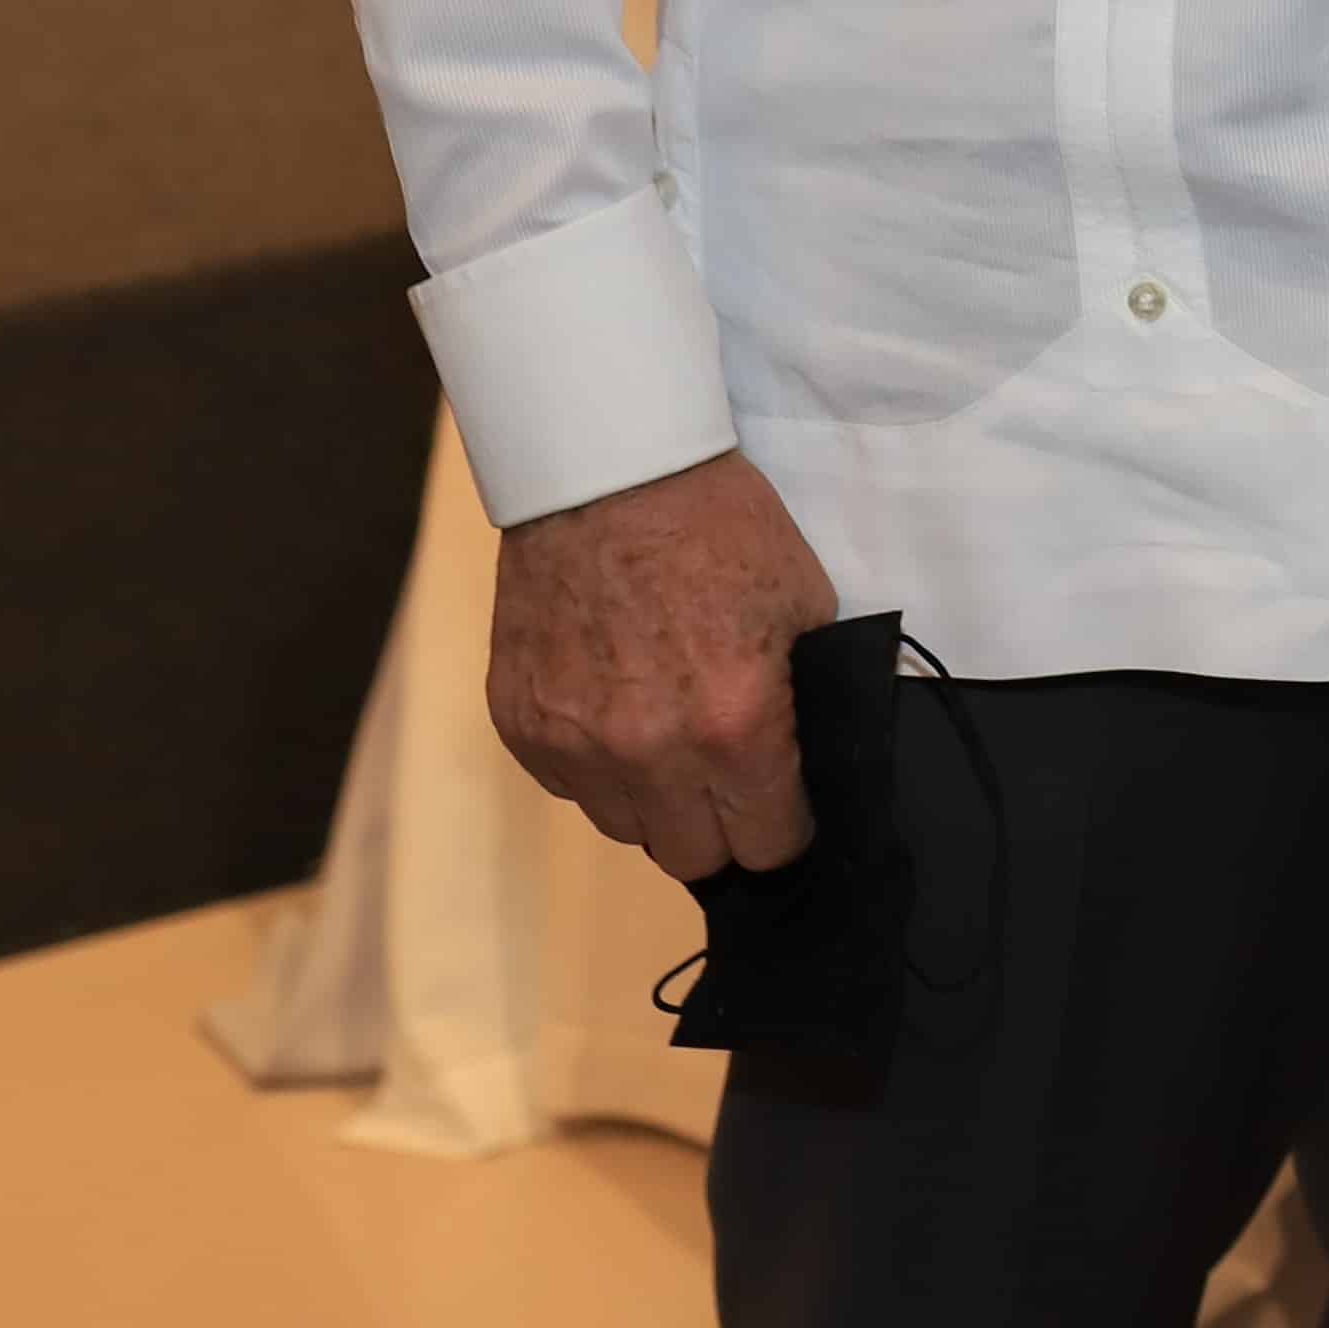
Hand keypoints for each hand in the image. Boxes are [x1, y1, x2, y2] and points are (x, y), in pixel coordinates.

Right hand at [484, 447, 838, 881]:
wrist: (609, 472)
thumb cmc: (723, 527)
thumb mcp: (802, 606)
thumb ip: (802, 702)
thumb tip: (808, 769)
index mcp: (736, 724)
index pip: (769, 843)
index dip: (786, 829)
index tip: (785, 808)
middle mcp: (652, 752)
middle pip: (693, 855)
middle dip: (721, 826)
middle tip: (728, 780)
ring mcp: (577, 744)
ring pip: (625, 827)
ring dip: (654, 800)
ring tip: (668, 739)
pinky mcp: (521, 726)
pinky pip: (569, 787)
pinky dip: (596, 766)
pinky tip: (614, 710)